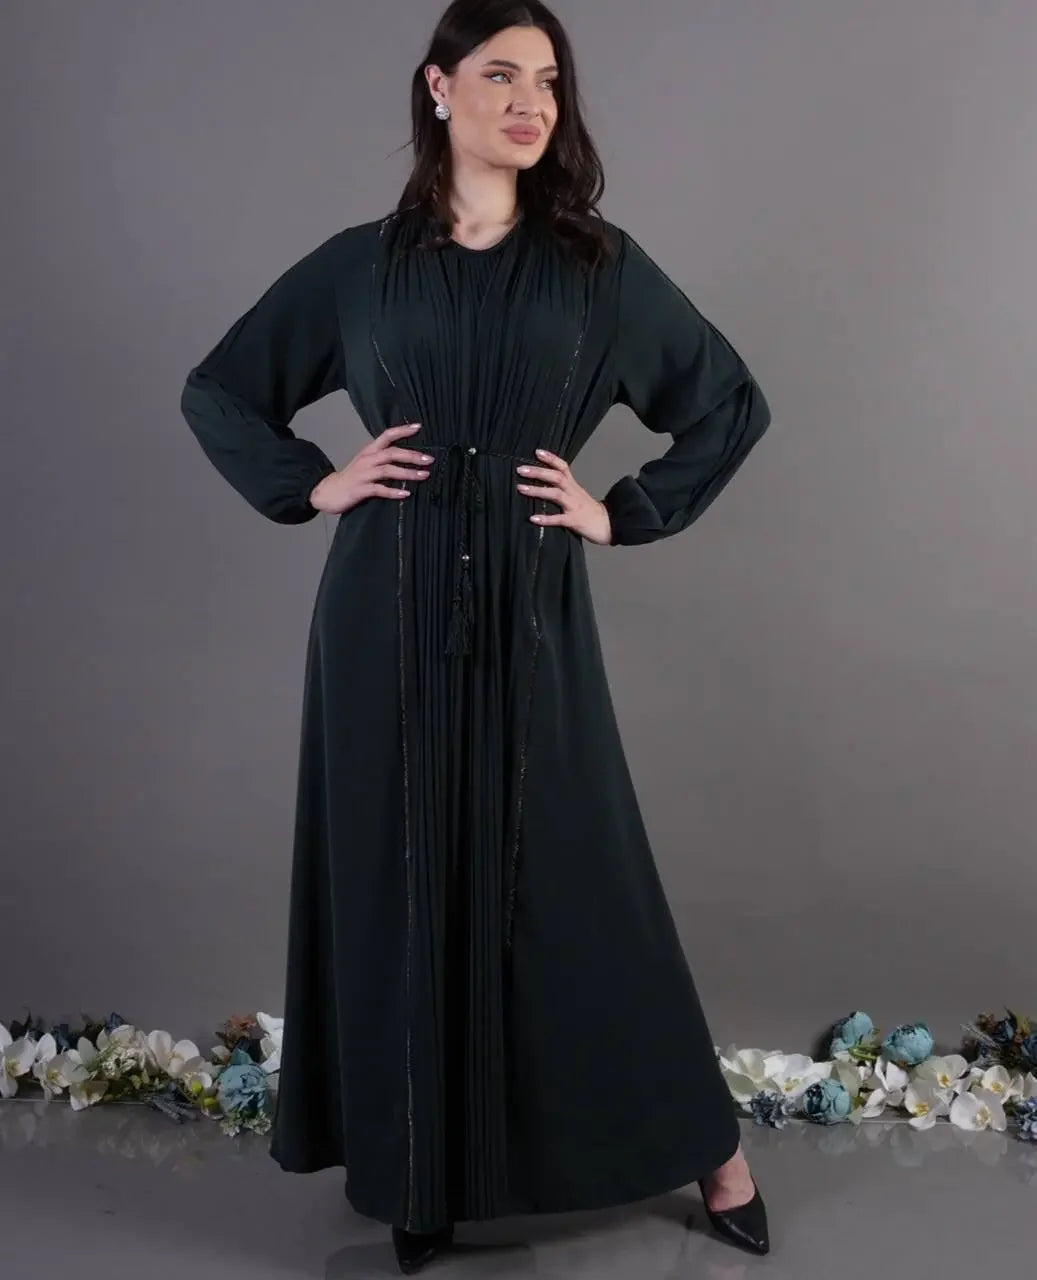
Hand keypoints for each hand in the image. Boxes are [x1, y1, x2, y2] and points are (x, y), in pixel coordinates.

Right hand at [309, 423, 433, 513]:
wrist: (328, 492)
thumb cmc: (352, 477)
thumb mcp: (366, 462)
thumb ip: (382, 457)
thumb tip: (407, 456)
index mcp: (369, 451)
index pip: (387, 435)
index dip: (402, 430)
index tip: (419, 427)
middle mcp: (367, 460)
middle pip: (391, 453)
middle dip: (411, 455)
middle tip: (429, 459)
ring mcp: (363, 474)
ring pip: (387, 470)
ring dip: (407, 473)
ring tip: (424, 475)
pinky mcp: (360, 489)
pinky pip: (379, 489)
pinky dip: (393, 492)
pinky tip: (406, 494)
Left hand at [515, 448, 612, 544]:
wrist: (608, 525)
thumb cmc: (589, 511)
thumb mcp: (577, 494)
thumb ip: (563, 488)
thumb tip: (542, 483)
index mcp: (574, 486)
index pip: (563, 467)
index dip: (551, 458)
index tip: (537, 452)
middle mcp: (573, 492)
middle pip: (556, 477)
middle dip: (538, 472)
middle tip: (521, 469)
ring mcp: (574, 506)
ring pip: (556, 494)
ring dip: (538, 491)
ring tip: (521, 489)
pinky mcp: (574, 521)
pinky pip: (559, 519)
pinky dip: (546, 518)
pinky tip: (533, 518)